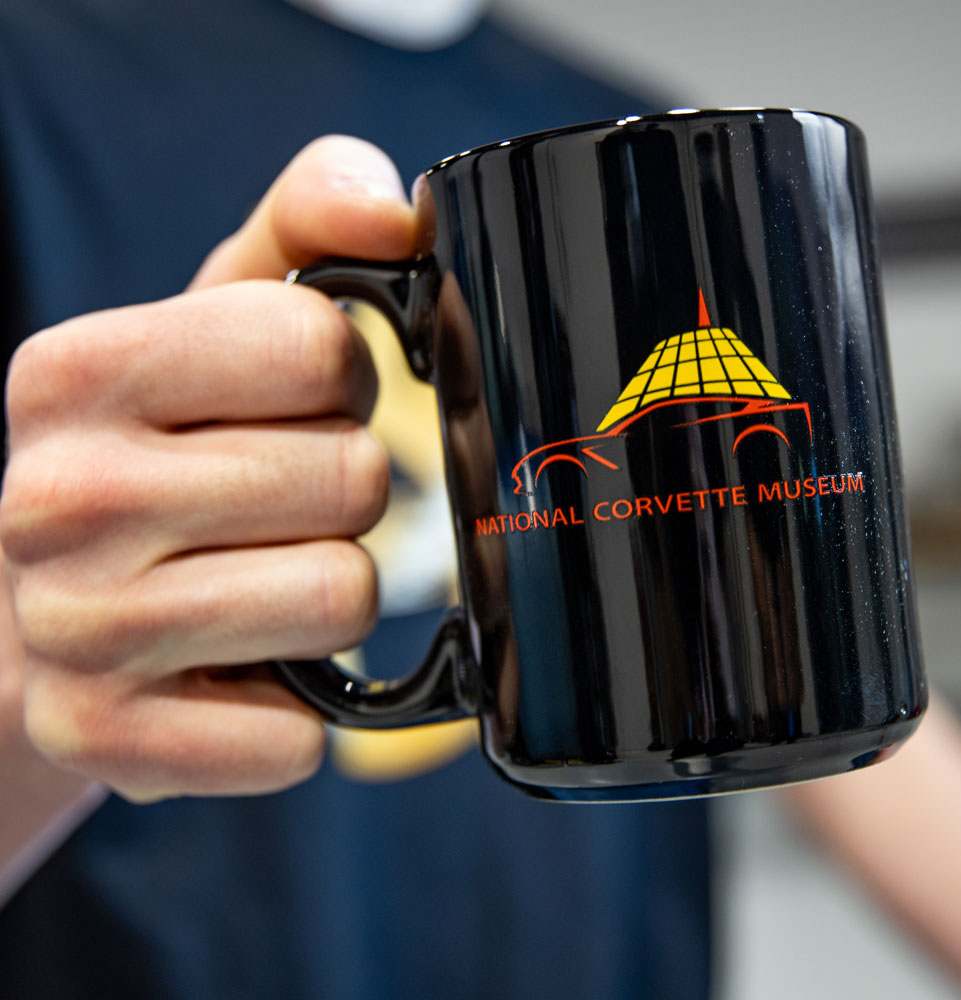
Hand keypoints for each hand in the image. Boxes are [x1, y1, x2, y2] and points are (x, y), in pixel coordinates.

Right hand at [0, 136, 416, 800]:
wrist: (58, 599)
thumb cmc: (171, 444)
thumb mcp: (226, 313)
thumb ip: (311, 225)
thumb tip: (392, 209)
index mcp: (77, 372)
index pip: (320, 349)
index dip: (341, 380)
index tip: (300, 402)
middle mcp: (50, 500)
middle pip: (350, 480)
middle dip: (345, 491)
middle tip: (282, 503)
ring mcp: (71, 633)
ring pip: (340, 600)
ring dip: (333, 592)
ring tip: (262, 579)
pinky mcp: (103, 742)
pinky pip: (297, 735)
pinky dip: (298, 706)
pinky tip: (241, 669)